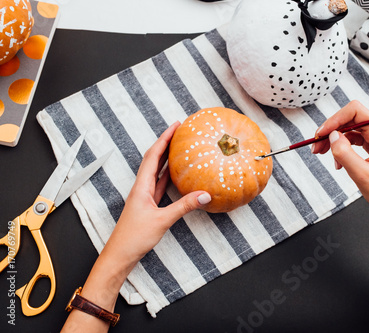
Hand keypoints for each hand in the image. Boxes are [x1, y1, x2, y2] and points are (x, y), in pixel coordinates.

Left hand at [62, 122, 211, 332]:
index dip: (164, 139)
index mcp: (141, 186)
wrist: (120, 255)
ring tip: (181, 147)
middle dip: (167, 143)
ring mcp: (145, 196)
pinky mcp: (149, 205)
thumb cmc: (134, 238)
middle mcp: (142, 187)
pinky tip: (178, 175)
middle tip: (181, 131)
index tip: (176, 126)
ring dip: (168, 158)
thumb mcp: (162, 220)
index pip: (153, 156)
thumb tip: (204, 195)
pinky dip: (170, 176)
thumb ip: (184, 206)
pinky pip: (161, 185)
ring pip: (158, 171)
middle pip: (155, 159)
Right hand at [312, 101, 368, 303]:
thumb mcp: (361, 174)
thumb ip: (343, 153)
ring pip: (351, 128)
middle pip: (351, 117)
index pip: (356, 111)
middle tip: (315, 144)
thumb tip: (331, 138)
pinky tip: (337, 160)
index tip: (321, 134)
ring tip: (323, 154)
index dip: (335, 119)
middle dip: (331, 129)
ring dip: (335, 139)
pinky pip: (354, 140)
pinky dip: (342, 147)